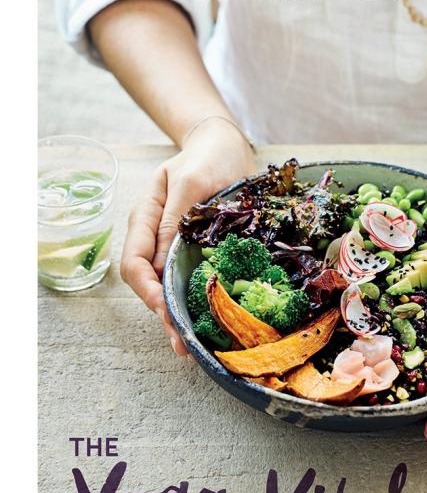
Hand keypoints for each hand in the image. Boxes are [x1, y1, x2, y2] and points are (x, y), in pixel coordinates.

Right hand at [120, 121, 255, 353]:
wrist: (226, 148)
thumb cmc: (207, 158)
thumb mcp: (190, 183)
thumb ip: (173, 219)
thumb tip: (162, 260)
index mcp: (146, 217)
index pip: (134, 263)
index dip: (148, 290)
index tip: (166, 310)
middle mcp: (155, 236)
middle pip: (147, 282)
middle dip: (163, 313)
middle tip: (182, 343)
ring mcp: (173, 245)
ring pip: (166, 287)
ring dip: (177, 315)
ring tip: (191, 344)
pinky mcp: (194, 251)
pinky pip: (187, 280)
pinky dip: (193, 303)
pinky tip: (206, 322)